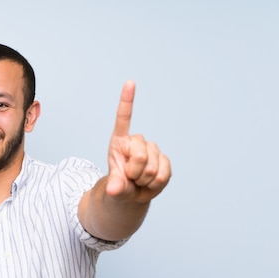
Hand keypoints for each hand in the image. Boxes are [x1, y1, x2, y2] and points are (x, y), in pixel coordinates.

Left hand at [106, 81, 170, 202]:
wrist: (133, 193)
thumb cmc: (119, 186)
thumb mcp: (113, 188)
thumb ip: (114, 188)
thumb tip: (113, 190)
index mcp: (119, 142)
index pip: (123, 119)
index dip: (127, 101)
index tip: (130, 82)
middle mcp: (137, 142)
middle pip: (141, 156)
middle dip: (135, 173)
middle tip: (130, 178)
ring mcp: (152, 149)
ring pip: (153, 168)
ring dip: (145, 180)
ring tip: (138, 181)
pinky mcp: (164, 160)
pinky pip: (164, 174)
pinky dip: (156, 184)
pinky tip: (150, 183)